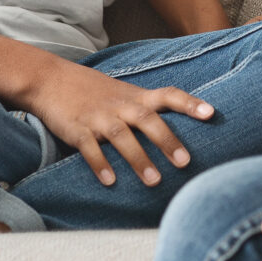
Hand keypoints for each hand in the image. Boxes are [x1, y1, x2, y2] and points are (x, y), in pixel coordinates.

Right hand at [25, 59, 214, 187]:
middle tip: (185, 162)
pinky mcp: (76, 128)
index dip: (189, 104)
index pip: (167, 95)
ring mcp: (97, 116)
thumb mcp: (123, 93)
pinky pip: (89, 147)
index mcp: (134, 96)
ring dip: (138, 158)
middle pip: (147, 119)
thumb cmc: (93, 91)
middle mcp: (119, 105)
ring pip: (121, 136)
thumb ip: (146, 108)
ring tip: (154, 181)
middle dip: (167, 140)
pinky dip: (100, 164)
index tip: (211, 113)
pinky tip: (110, 181)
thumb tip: (176, 130)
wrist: (50, 79)